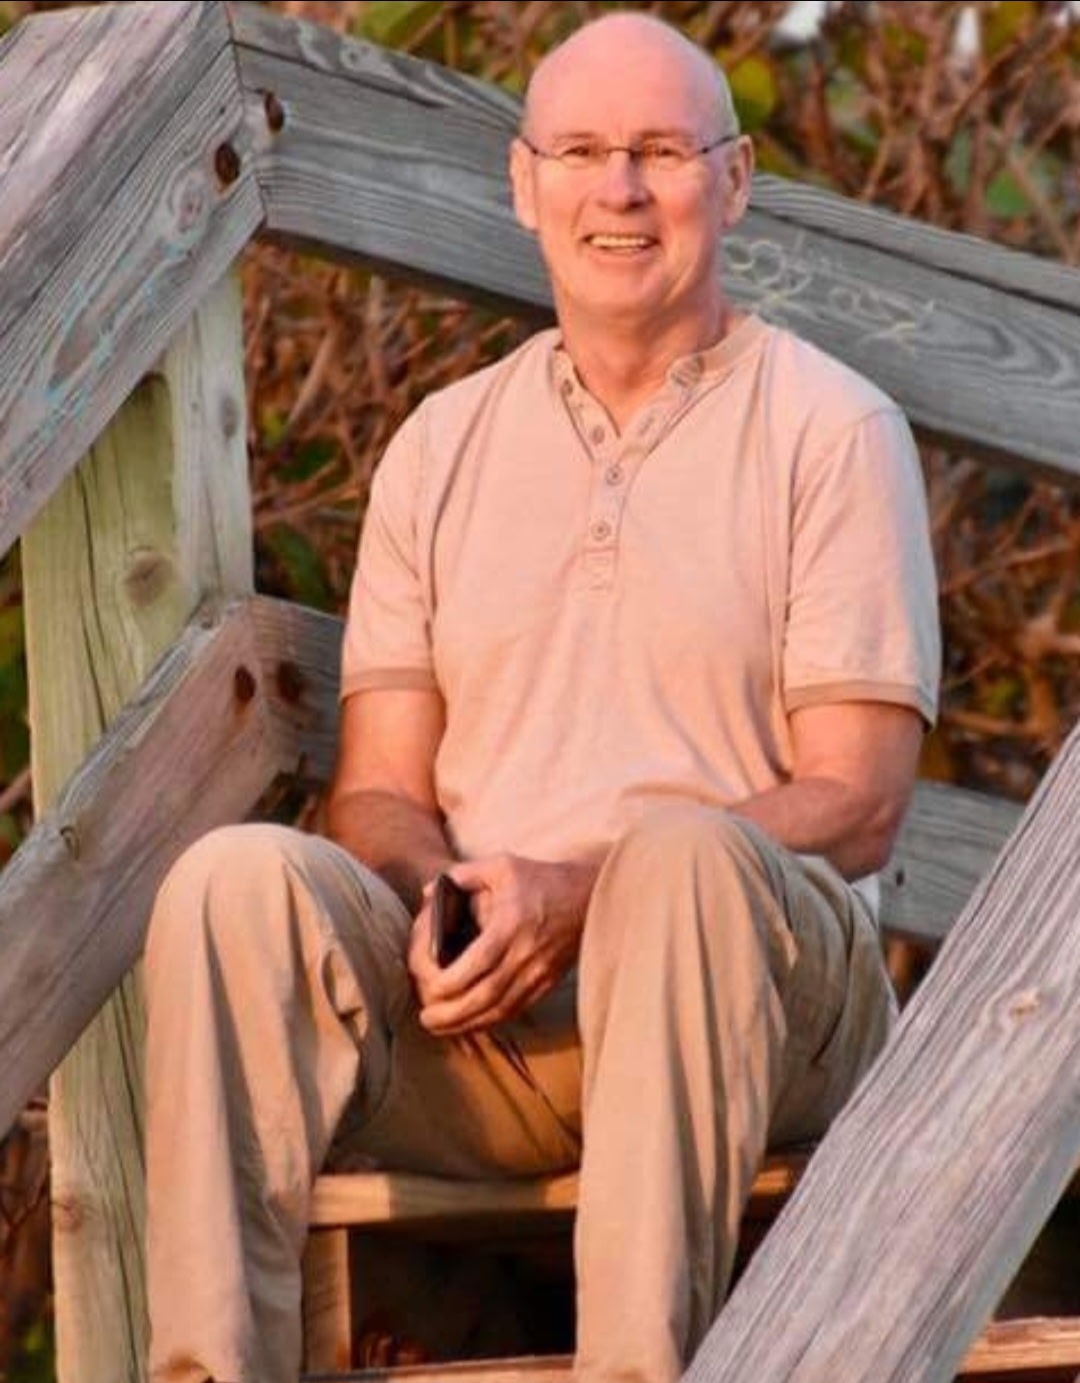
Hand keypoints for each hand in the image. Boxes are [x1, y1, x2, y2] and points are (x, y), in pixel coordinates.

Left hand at [407, 853, 599, 1035]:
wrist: (589, 897)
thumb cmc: (542, 879)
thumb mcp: (502, 866)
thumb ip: (462, 875)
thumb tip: (427, 893)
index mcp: (512, 925)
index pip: (479, 962)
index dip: (451, 982)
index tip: (429, 989)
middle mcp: (526, 954)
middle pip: (486, 995)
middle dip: (452, 1013)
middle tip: (425, 1020)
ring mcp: (539, 973)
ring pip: (500, 1009)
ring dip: (467, 1024)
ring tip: (439, 1027)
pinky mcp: (547, 983)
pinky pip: (515, 1009)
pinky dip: (490, 1021)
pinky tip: (470, 1023)